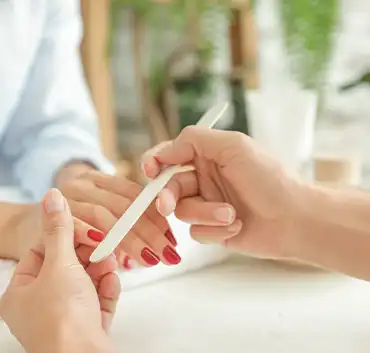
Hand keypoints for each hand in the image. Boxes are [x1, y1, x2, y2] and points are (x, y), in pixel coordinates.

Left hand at [0, 189, 118, 352]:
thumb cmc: (62, 319)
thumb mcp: (60, 265)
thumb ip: (60, 229)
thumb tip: (52, 197)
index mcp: (22, 291)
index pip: (43, 251)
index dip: (65, 238)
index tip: (85, 229)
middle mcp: (42, 304)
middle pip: (69, 265)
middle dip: (89, 255)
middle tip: (102, 247)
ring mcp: (66, 315)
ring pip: (87, 280)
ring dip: (101, 270)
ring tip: (109, 266)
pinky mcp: (88, 324)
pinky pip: (98, 297)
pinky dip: (106, 288)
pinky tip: (111, 284)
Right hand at [57, 163, 180, 267]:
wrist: (32, 220)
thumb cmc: (77, 220)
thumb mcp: (102, 214)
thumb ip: (126, 225)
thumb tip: (157, 248)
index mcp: (103, 180)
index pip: (136, 196)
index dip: (157, 217)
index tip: (172, 238)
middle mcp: (87, 184)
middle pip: (125, 206)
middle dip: (151, 232)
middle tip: (168, 254)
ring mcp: (69, 196)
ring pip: (106, 215)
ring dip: (131, 240)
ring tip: (150, 259)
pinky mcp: (52, 213)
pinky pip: (77, 224)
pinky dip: (97, 239)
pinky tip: (114, 256)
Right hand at [141, 127, 304, 258]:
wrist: (295, 219)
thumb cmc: (269, 178)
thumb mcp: (233, 146)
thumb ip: (195, 140)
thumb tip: (166, 149)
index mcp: (208, 156)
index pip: (171, 155)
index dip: (155, 162)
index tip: (149, 170)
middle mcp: (205, 179)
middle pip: (169, 186)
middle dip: (167, 196)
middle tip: (166, 206)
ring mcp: (208, 205)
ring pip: (183, 211)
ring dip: (205, 213)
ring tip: (230, 214)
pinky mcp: (213, 229)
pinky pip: (196, 232)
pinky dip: (215, 230)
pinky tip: (237, 226)